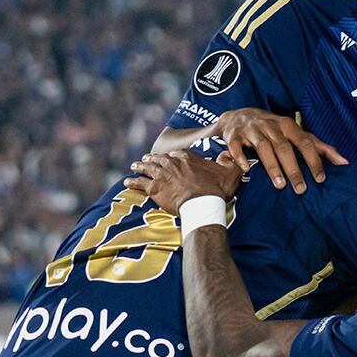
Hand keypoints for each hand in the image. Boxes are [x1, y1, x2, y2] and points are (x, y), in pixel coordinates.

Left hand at [126, 151, 242, 213]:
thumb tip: (229, 155)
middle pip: (158, 159)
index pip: (176, 154)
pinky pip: (138, 183)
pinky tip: (126, 182)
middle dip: (152, 158)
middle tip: (147, 159)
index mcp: (187, 157)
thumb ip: (229, 162)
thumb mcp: (230, 172)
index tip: (169, 157)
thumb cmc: (217, 189)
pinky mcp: (153, 188)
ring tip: (135, 166)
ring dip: (139, 166)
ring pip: (146, 167)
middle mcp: (171, 163)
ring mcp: (161, 174)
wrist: (203, 203)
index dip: (172, 156)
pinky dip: (132, 182)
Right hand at [215, 107, 346, 192]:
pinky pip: (236, 147)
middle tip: (301, 189)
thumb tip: (344, 162)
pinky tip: (247, 170)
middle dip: (294, 169)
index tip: (320, 179)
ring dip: (272, 167)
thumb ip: (319, 147)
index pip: (305, 143)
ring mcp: (253, 130)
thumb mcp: (297, 133)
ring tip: (280, 185)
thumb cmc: (274, 128)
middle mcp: (272, 126)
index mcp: (289, 126)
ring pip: (264, 148)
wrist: (239, 115)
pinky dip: (241, 158)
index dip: (314, 161)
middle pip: (285, 148)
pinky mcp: (234, 135)